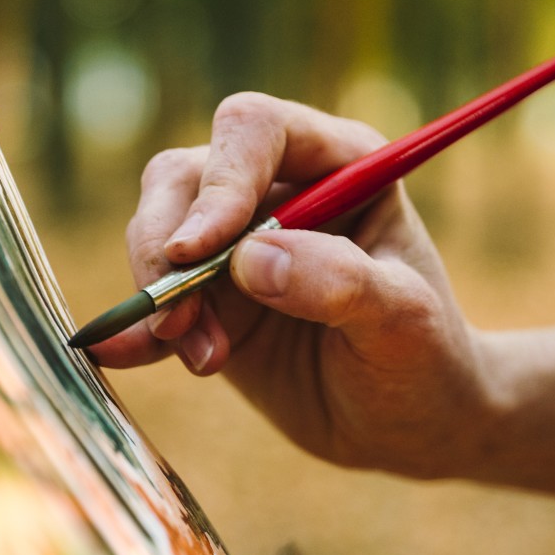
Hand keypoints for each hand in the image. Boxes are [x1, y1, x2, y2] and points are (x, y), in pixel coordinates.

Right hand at [88, 93, 495, 477]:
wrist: (410, 423)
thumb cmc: (425, 358)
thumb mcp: (405, 321)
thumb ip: (340, 282)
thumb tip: (250, 259)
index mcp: (339, 162)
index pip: (257, 131)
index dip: (220, 181)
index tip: (199, 251)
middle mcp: (279, 188)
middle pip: (185, 176)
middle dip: (167, 245)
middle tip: (181, 321)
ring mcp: (235, 242)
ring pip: (157, 231)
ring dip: (159, 296)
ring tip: (203, 359)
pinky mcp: (207, 298)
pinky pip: (151, 299)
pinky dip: (134, 329)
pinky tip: (128, 355)